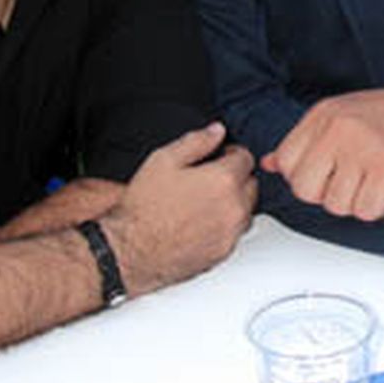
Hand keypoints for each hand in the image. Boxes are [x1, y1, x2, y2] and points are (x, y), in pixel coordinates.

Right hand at [106, 123, 256, 293]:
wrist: (132, 250)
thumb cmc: (144, 207)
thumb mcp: (164, 160)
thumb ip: (197, 141)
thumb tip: (216, 131)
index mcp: (223, 180)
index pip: (246, 158)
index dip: (232, 153)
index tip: (221, 156)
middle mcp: (234, 207)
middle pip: (251, 184)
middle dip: (235, 177)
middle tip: (210, 179)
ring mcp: (231, 232)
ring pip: (246, 209)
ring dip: (233, 202)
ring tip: (204, 201)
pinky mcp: (224, 252)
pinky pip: (235, 232)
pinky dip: (226, 225)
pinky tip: (202, 222)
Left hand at [262, 83, 383, 221]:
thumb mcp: (343, 115)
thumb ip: (307, 140)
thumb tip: (269, 163)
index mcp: (323, 114)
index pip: (286, 164)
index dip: (307, 177)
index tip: (328, 174)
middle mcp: (338, 128)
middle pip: (306, 190)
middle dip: (328, 194)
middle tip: (353, 182)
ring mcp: (362, 147)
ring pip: (336, 205)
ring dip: (356, 202)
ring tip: (374, 180)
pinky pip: (367, 210)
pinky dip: (379, 207)